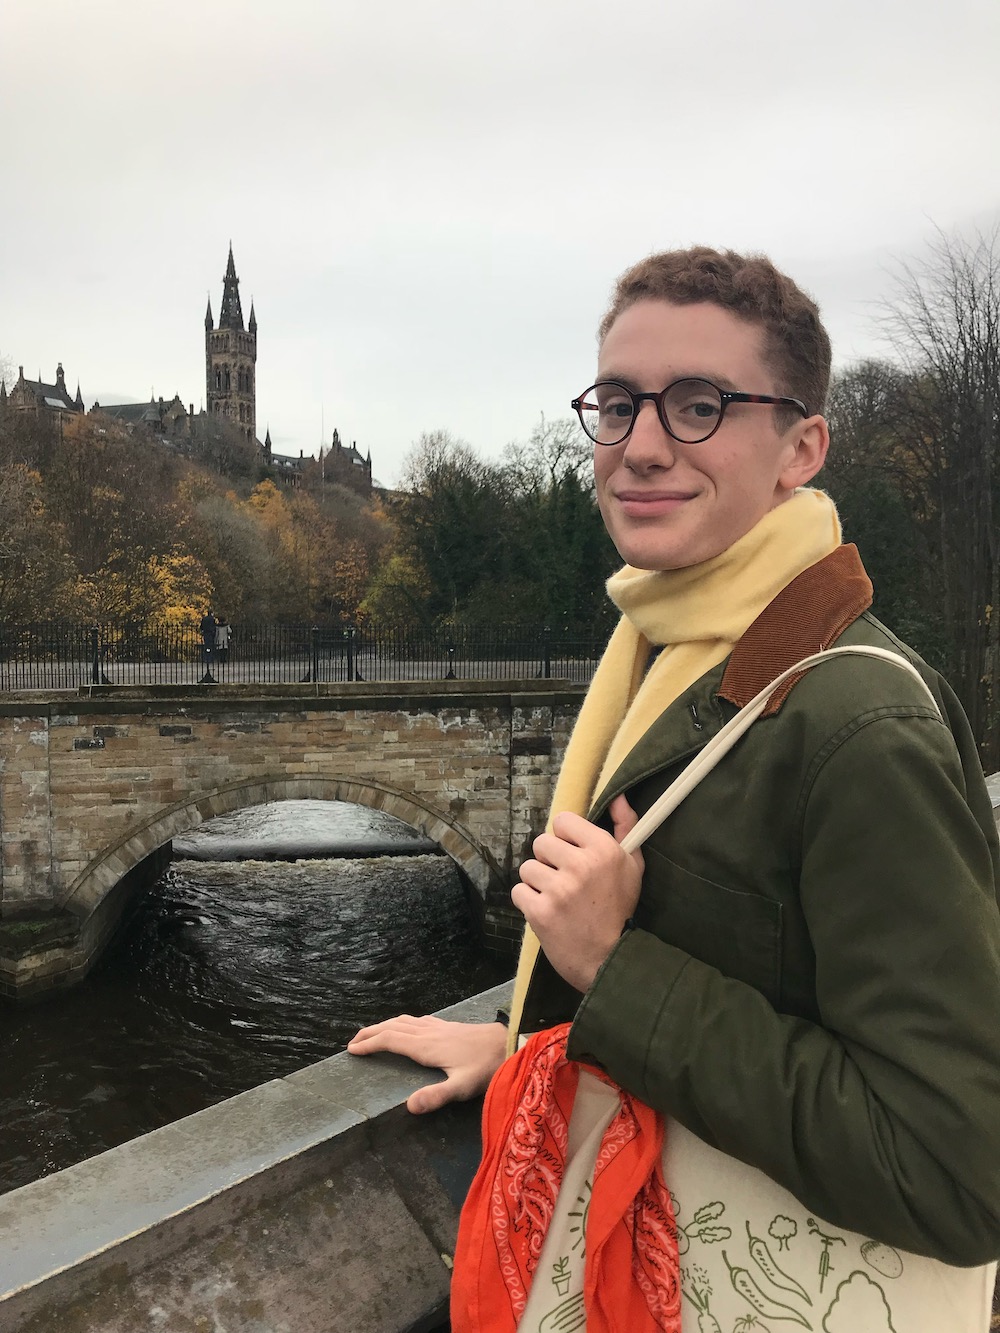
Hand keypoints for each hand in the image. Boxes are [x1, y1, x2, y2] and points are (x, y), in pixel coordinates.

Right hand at [346, 1015, 507, 1113]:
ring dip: (385, 1025)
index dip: (369, 1044)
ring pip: (404, 1020)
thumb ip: (436, 1095)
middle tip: (353, 1042)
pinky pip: (417, 1020)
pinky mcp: (449, 1025)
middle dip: (371, 1032)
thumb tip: (409, 1106)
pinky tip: (408, 1027)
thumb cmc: (486, 1066)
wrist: (510, 1042)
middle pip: (392, 1026)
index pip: (390, 1040)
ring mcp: (439, 1026)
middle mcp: (428, 1032)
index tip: (352, 1051)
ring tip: (373, 1034)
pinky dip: (403, 1023)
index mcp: (426, 1046)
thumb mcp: (462, 1087)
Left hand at [511, 794, 642, 992]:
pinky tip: (547, 912)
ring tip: (557, 898)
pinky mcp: (540, 911)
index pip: (563, 821)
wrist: (609, 959)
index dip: (565, 838)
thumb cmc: (621, 910)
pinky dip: (529, 902)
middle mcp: (580, 865)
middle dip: (549, 861)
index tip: (573, 855)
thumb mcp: (632, 866)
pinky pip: (519, 891)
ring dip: (538, 882)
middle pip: (541, 843)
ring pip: (528, 868)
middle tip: (565, 880)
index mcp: (603, 849)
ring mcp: (558, 889)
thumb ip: (626, 827)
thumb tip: (619, 797)